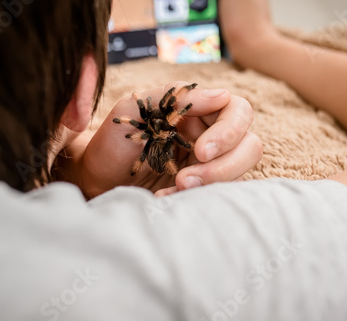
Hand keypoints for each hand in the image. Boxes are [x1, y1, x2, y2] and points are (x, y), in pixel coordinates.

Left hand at [65, 82, 261, 198]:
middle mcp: (211, 135)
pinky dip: (197, 199)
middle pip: (249, 146)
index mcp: (200, 110)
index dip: (229, 132)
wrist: (97, 180)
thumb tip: (223, 95)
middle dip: (222, 166)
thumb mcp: (137, 108)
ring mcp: (210, 164)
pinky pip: (219, 194)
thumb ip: (176, 96)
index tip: (201, 150)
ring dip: (211, 183)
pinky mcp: (203, 188)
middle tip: (186, 178)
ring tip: (175, 188)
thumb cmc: (114, 140)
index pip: (239, 112)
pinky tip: (166, 198)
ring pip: (240, 172)